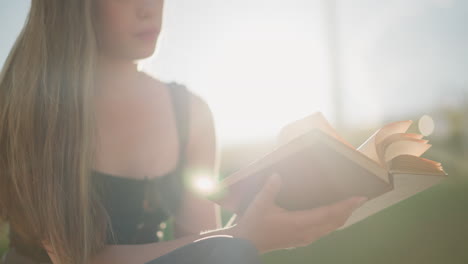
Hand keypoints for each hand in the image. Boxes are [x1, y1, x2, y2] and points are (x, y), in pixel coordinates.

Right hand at [231, 173, 367, 253]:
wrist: (246, 243)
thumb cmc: (254, 223)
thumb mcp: (260, 204)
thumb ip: (270, 188)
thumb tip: (277, 174)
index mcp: (299, 223)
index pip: (328, 213)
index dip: (345, 206)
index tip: (360, 198)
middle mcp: (306, 232)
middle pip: (334, 222)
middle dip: (348, 211)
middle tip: (360, 199)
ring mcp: (304, 238)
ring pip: (330, 228)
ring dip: (341, 217)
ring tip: (350, 206)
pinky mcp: (301, 240)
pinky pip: (323, 231)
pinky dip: (332, 222)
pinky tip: (332, 217)